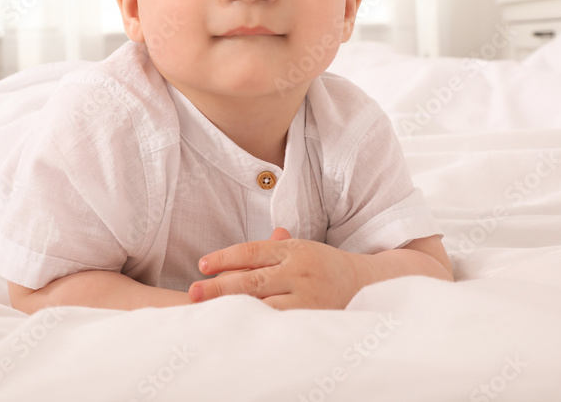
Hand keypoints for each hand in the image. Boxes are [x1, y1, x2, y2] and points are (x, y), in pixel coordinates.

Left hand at [188, 228, 363, 309]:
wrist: (367, 284)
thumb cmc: (327, 267)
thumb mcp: (304, 249)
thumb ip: (279, 245)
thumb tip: (267, 232)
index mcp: (293, 249)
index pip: (252, 251)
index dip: (224, 257)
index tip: (201, 265)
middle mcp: (298, 271)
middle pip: (251, 279)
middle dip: (220, 286)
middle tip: (193, 293)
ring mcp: (306, 296)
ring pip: (263, 303)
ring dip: (234, 309)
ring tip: (209, 314)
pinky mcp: (313, 317)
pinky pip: (280, 323)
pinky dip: (259, 325)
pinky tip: (241, 328)